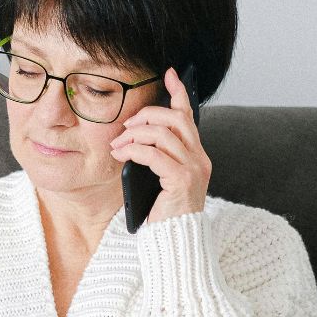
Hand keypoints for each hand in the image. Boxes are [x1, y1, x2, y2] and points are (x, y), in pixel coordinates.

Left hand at [108, 67, 211, 224]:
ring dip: (134, 135)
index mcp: (195, 156)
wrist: (175, 244)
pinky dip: (134, 150)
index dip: (179, 92)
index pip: (189, 116)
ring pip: (163, 134)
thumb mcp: (158, 180)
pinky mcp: (182, 181)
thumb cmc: (163, 215)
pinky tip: (121, 155)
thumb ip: (155, 158)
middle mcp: (199, 159)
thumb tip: (132, 137)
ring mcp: (193, 169)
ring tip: (118, 146)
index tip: (169, 73)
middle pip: (175, 119)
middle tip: (125, 127)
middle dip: (147, 116)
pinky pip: (155, 154)